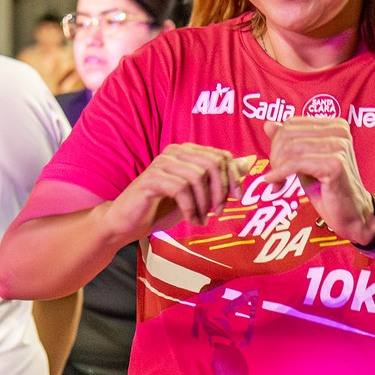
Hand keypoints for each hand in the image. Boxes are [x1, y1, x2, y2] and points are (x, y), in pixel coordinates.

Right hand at [105, 143, 256, 239]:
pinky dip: (191, 208)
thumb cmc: (161, 208)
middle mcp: (174, 152)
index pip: (221, 155)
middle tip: (219, 211)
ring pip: (198, 176)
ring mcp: (161, 163)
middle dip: (222, 190)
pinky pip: (181, 189)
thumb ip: (220, 178)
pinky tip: (192, 220)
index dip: (233, 177)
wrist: (128, 222)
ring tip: (202, 218)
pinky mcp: (151, 179)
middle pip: (213, 163)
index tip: (236, 199)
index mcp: (186, 151)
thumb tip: (247, 162)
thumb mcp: (197, 195)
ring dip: (205, 202)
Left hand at [262, 118, 374, 244]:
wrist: (352, 214)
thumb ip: (289, 143)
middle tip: (275, 175)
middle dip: (275, 156)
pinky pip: (295, 164)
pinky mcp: (335, 164)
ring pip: (290, 149)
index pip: (291, 123)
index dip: (276, 144)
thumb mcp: (304, 162)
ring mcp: (339, 146)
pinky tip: (275, 183)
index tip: (276, 163)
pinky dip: (280, 174)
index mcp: (334, 125)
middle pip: (288, 134)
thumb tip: (268, 125)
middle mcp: (339, 131)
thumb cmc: (329, 189)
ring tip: (278, 183)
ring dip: (277, 168)